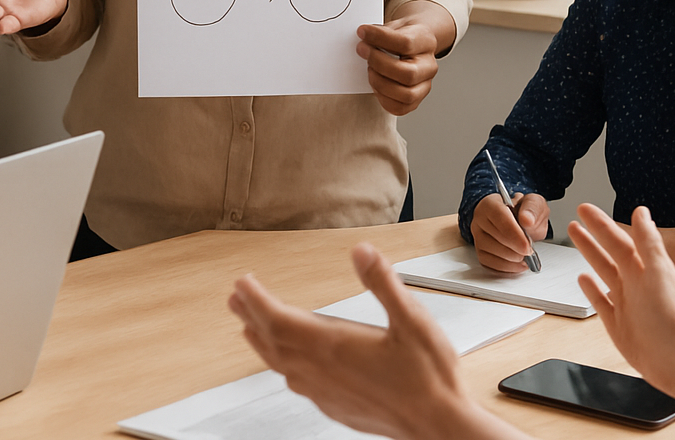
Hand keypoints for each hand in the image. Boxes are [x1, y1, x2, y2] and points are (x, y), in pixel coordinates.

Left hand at [230, 244, 520, 439]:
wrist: (438, 427)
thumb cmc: (429, 379)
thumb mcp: (413, 320)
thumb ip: (384, 284)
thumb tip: (362, 252)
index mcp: (334, 345)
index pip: (280, 319)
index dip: (256, 300)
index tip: (242, 283)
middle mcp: (323, 371)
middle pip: (273, 341)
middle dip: (252, 316)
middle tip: (236, 299)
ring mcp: (326, 392)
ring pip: (281, 365)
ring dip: (262, 342)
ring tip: (250, 328)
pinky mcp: (335, 407)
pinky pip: (296, 384)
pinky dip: (282, 367)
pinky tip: (287, 367)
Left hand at [357, 0, 455, 115]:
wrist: (414, 45)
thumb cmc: (402, 36)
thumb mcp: (394, 26)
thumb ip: (381, 32)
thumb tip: (364, 37)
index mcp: (426, 42)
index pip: (406, 43)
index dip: (380, 38)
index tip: (362, 31)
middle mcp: (429, 66)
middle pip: (408, 74)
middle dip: (379, 63)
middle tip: (362, 51)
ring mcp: (425, 86)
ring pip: (405, 95)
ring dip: (380, 82)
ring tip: (370, 69)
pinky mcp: (415, 101)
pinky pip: (398, 108)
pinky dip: (382, 97)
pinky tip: (375, 82)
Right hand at [469, 192, 548, 272]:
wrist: (520, 221)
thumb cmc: (523, 211)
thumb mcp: (534, 203)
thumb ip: (532, 208)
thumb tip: (527, 220)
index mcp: (491, 203)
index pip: (499, 217)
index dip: (514, 234)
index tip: (527, 245)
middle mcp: (480, 219)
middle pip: (494, 237)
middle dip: (515, 248)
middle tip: (530, 251)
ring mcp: (478, 236)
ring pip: (490, 252)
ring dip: (511, 258)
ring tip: (525, 256)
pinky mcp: (480, 251)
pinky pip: (489, 263)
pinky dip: (506, 267)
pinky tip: (518, 263)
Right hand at [567, 203, 674, 412]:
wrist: (674, 355)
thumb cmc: (669, 314)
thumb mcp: (657, 269)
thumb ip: (648, 241)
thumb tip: (641, 212)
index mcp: (643, 268)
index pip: (617, 238)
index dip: (600, 223)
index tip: (584, 208)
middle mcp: (633, 283)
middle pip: (608, 252)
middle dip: (592, 235)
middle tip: (575, 220)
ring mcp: (625, 302)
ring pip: (603, 272)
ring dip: (590, 255)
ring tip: (576, 239)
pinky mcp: (617, 323)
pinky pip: (601, 301)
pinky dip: (592, 289)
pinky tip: (583, 278)